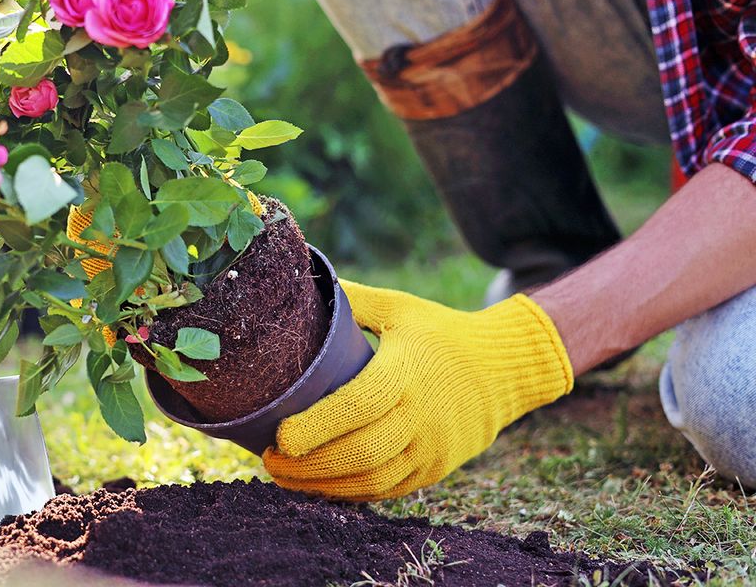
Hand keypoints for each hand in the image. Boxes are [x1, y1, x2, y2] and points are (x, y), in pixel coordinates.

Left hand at [262, 280, 573, 500]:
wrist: (505, 370)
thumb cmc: (442, 334)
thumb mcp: (401, 308)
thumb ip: (354, 300)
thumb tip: (303, 282)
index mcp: (406, 373)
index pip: (357, 407)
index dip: (316, 427)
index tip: (279, 437)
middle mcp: (421, 416)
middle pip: (360, 452)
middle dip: (309, 465)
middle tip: (270, 461)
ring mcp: (431, 448)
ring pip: (372, 479)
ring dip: (323, 485)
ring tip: (284, 477)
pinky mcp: (434, 469)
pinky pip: (387, 490)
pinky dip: (349, 493)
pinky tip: (319, 486)